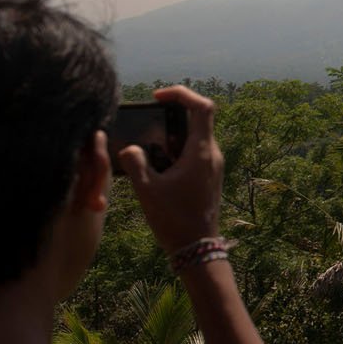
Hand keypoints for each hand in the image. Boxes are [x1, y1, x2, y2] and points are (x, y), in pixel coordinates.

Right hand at [117, 86, 222, 253]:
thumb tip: (129, 149)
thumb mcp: (147, 190)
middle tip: (148, 123)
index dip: (181, 94)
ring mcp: (213, 166)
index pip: (202, 106)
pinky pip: (194, 154)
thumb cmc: (174, 220)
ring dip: (171, 138)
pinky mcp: (209, 177)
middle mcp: (212, 155)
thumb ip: (135, 163)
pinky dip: (176, 152)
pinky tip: (157, 167)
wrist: (197, 249)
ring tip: (148, 148)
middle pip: (197, 120)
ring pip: (194, 138)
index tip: (159, 97)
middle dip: (171, 117)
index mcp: (202, 152)